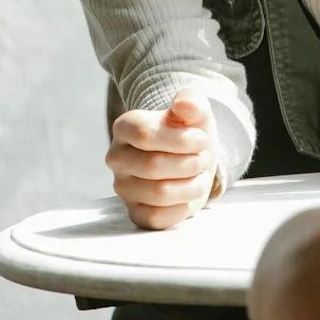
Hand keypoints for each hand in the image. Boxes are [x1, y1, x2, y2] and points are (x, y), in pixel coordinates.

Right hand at [107, 89, 217, 230]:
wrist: (191, 158)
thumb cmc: (188, 132)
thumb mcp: (195, 110)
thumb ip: (191, 101)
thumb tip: (183, 105)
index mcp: (124, 127)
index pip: (145, 135)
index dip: (181, 139)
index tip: (201, 138)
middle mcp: (117, 158)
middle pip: (153, 166)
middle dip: (189, 162)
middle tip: (202, 158)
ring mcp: (123, 188)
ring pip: (159, 193)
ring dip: (191, 185)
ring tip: (199, 175)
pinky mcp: (135, 213)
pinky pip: (157, 218)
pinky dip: (182, 207)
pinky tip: (189, 194)